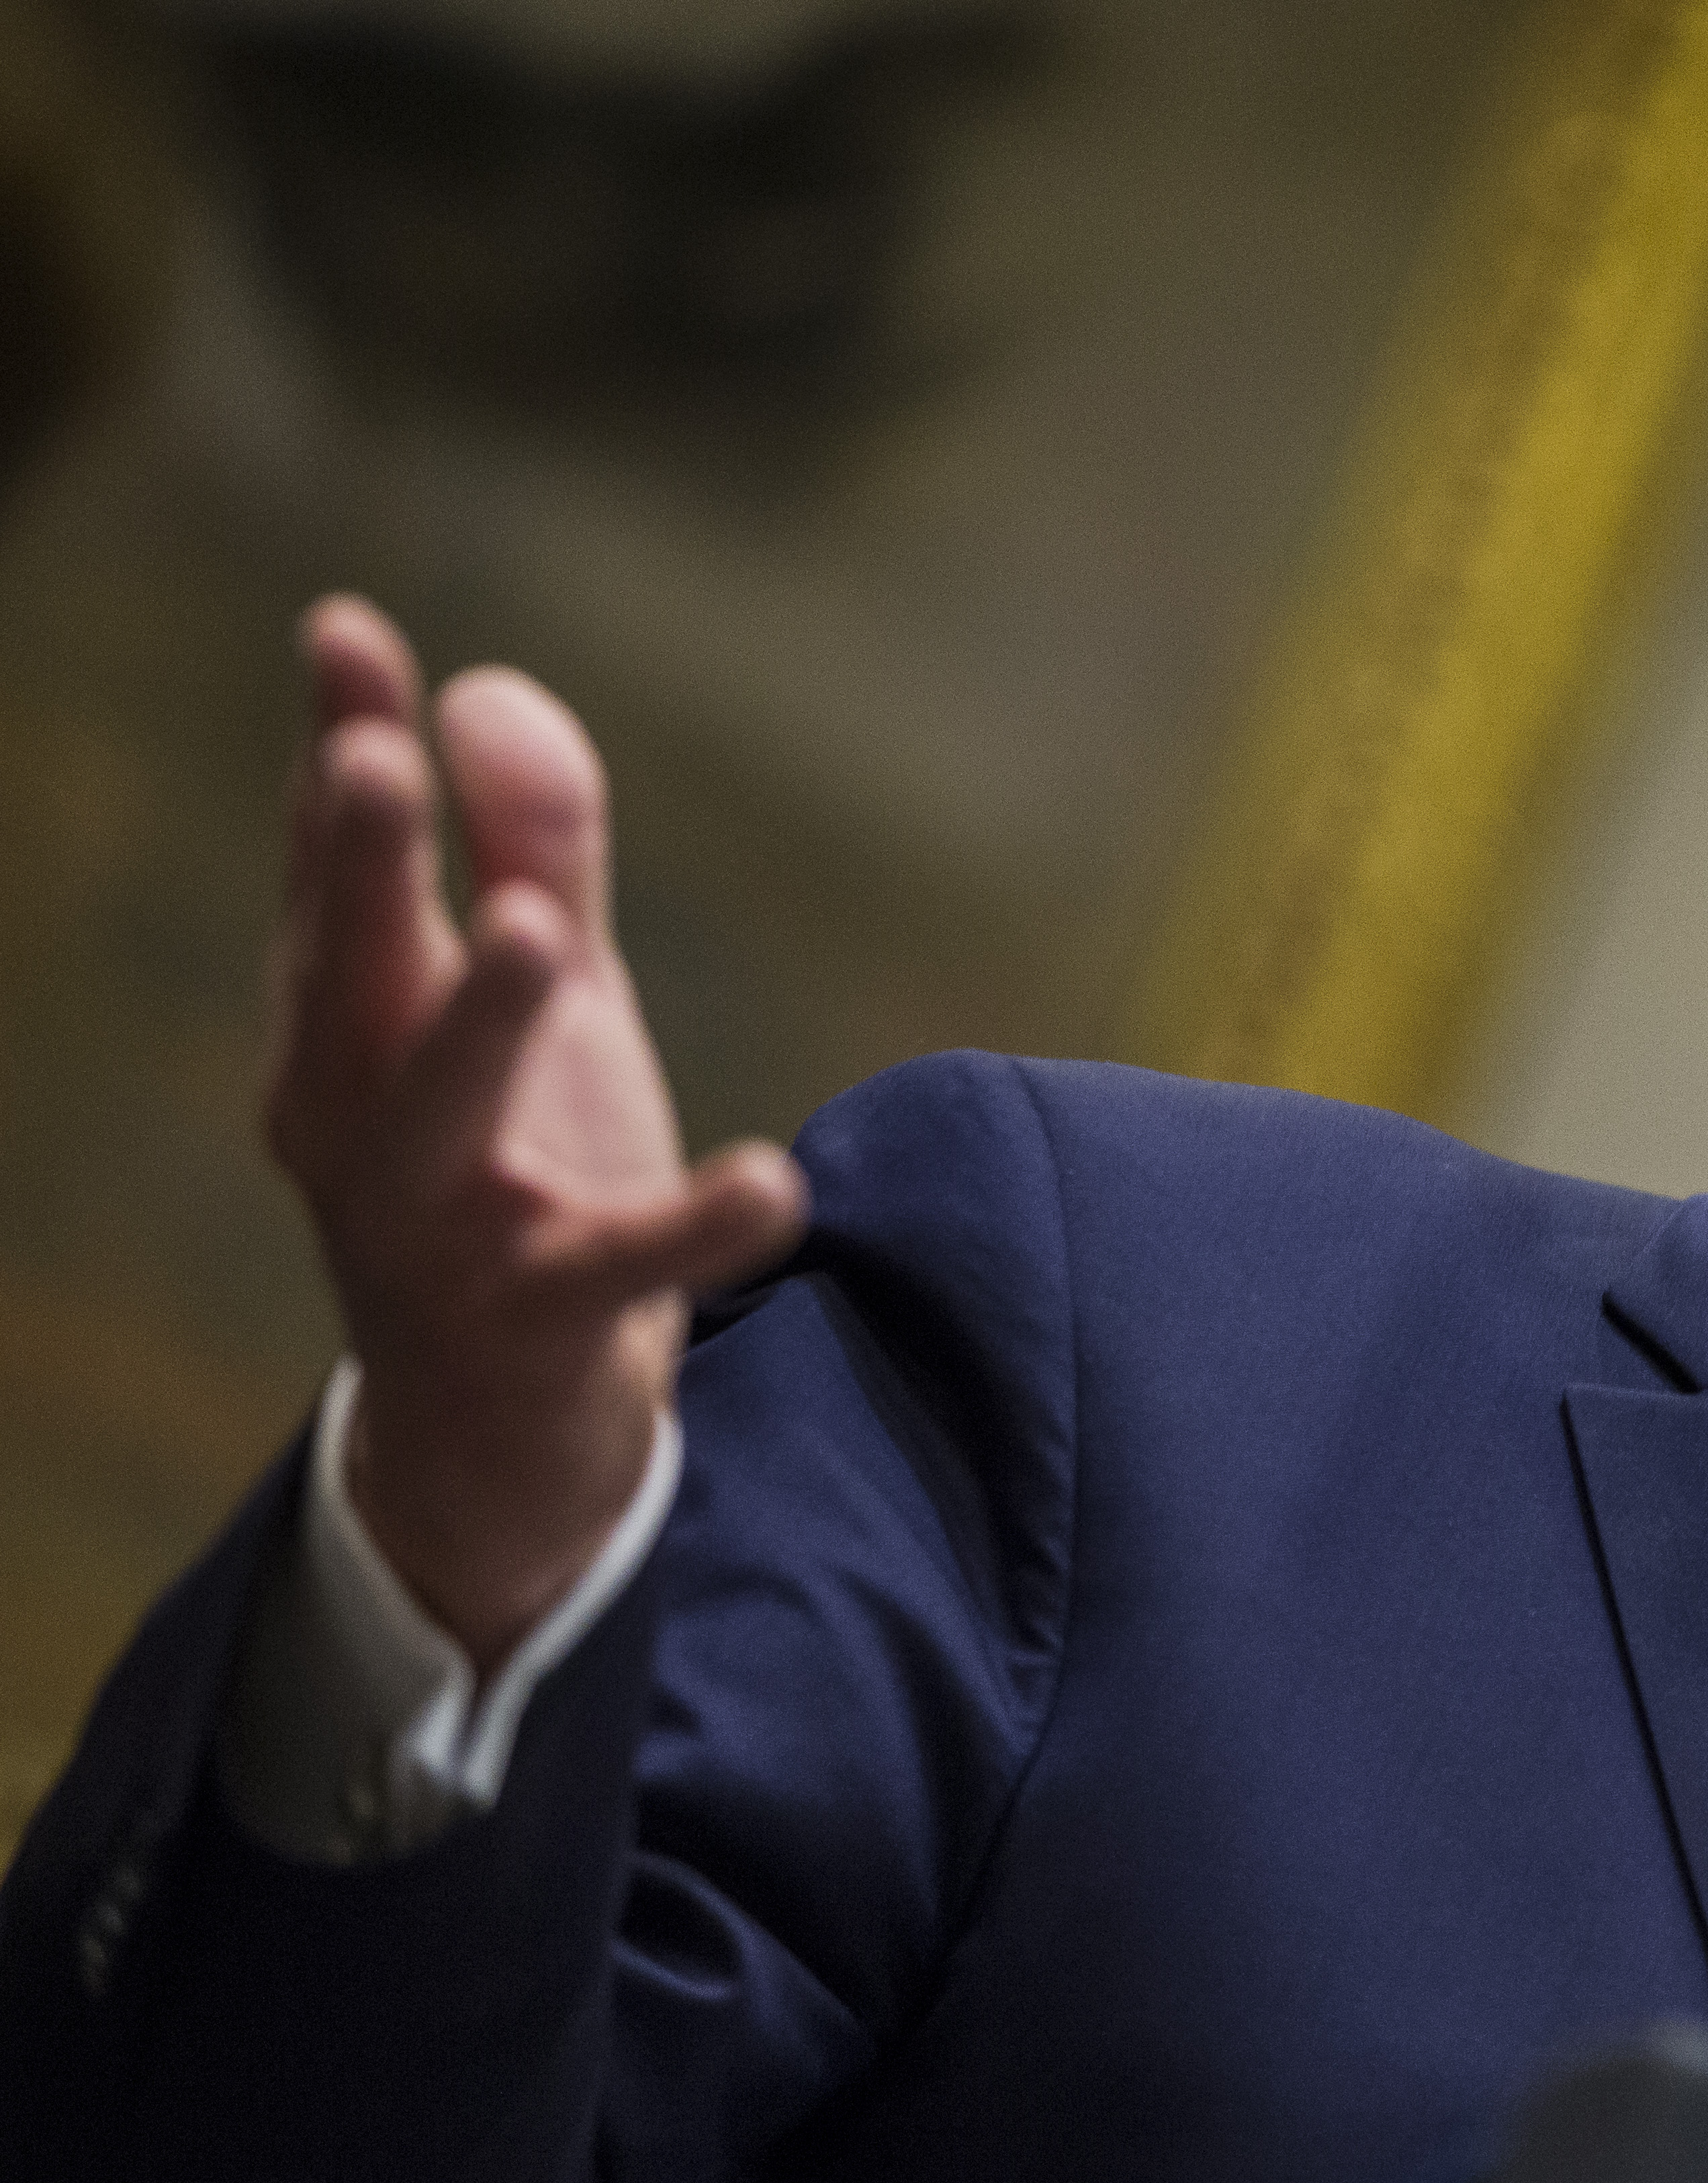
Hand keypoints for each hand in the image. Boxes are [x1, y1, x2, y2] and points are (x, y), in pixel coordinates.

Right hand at [263, 597, 807, 1670]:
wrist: (500, 1429)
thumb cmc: (511, 1177)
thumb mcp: (537, 1008)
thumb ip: (531, 854)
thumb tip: (492, 688)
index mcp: (352, 1031)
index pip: (335, 873)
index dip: (337, 747)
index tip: (346, 627)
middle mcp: (363, 1124)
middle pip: (353, 979)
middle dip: (356, 870)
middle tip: (373, 758)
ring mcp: (441, 1229)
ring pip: (441, 1119)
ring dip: (481, 1023)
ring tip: (534, 933)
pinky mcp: (542, 1324)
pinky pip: (618, 1272)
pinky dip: (694, 1229)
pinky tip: (772, 1183)